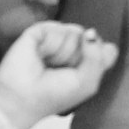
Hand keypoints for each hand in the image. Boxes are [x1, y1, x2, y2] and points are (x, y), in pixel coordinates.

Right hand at [0, 19, 120, 126]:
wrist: (21, 99)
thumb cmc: (54, 95)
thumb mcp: (88, 82)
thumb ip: (98, 56)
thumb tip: (90, 31)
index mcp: (86, 62)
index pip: (107, 48)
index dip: (100, 56)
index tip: (85, 72)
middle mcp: (72, 48)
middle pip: (92, 38)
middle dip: (79, 58)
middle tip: (61, 72)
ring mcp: (55, 38)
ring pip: (76, 32)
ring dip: (64, 54)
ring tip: (48, 66)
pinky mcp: (39, 31)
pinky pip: (58, 29)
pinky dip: (52, 46)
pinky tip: (41, 56)